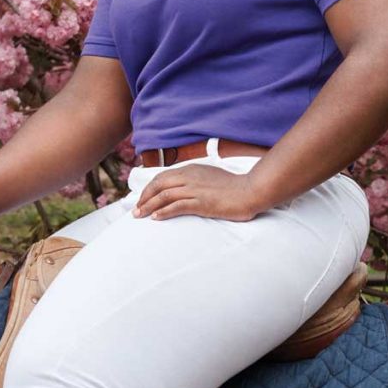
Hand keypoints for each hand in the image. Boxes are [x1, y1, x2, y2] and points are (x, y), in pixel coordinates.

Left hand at [132, 164, 266, 222]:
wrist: (251, 191)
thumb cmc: (234, 187)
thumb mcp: (211, 177)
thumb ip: (197, 180)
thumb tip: (185, 188)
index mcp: (192, 170)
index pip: (163, 177)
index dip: (149, 188)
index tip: (143, 199)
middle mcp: (190, 177)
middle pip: (159, 185)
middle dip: (144, 197)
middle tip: (136, 210)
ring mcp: (195, 189)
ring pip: (164, 196)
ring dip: (149, 206)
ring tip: (139, 216)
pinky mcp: (201, 202)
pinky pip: (177, 206)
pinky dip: (163, 212)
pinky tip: (155, 218)